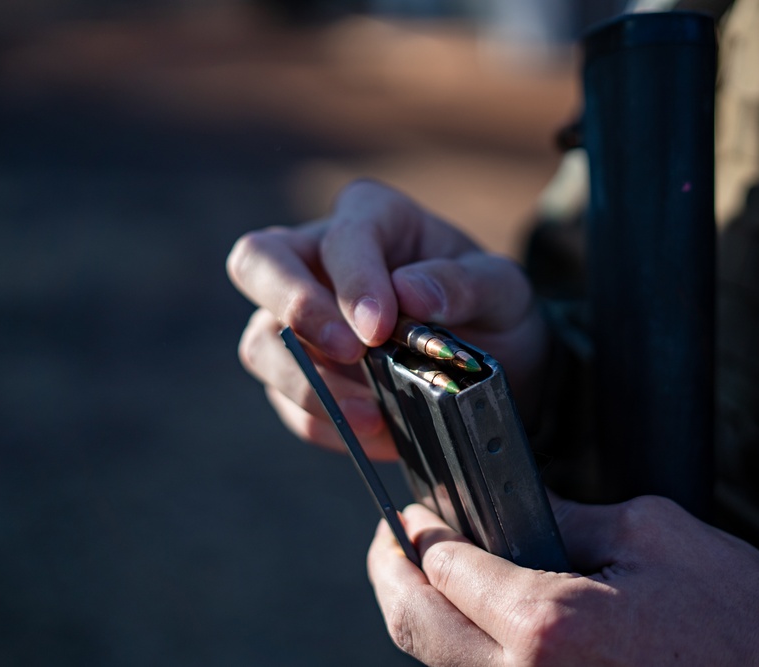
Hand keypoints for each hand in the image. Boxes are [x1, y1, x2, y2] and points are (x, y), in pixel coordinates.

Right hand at [226, 180, 548, 459]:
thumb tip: (410, 291)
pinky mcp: (297, 373)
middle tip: (348, 352)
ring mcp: (297, 319)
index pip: (342, 236)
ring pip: (260, 342)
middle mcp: (318, 258)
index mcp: (372, 217)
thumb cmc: (487, 306)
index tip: (379, 329)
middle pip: (257, 262)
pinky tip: (377, 433)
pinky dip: (326, 424)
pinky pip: (285, 401)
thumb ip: (464, 282)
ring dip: (307, 383)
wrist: (492, 360)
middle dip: (294, 308)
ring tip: (372, 415)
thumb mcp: (501, 287)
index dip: (354, 281)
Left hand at [367, 496, 758, 665]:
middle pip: (416, 626)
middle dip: (391, 574)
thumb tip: (526, 509)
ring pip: (438, 664)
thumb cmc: (739, 621)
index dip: (420, 532)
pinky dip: (460, 649)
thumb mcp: (652, 535)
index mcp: (548, 625)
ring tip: (422, 574)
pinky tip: (471, 619)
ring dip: (420, 615)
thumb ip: (573, 517)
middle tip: (390, 541)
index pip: (445, 569)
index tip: (412, 513)